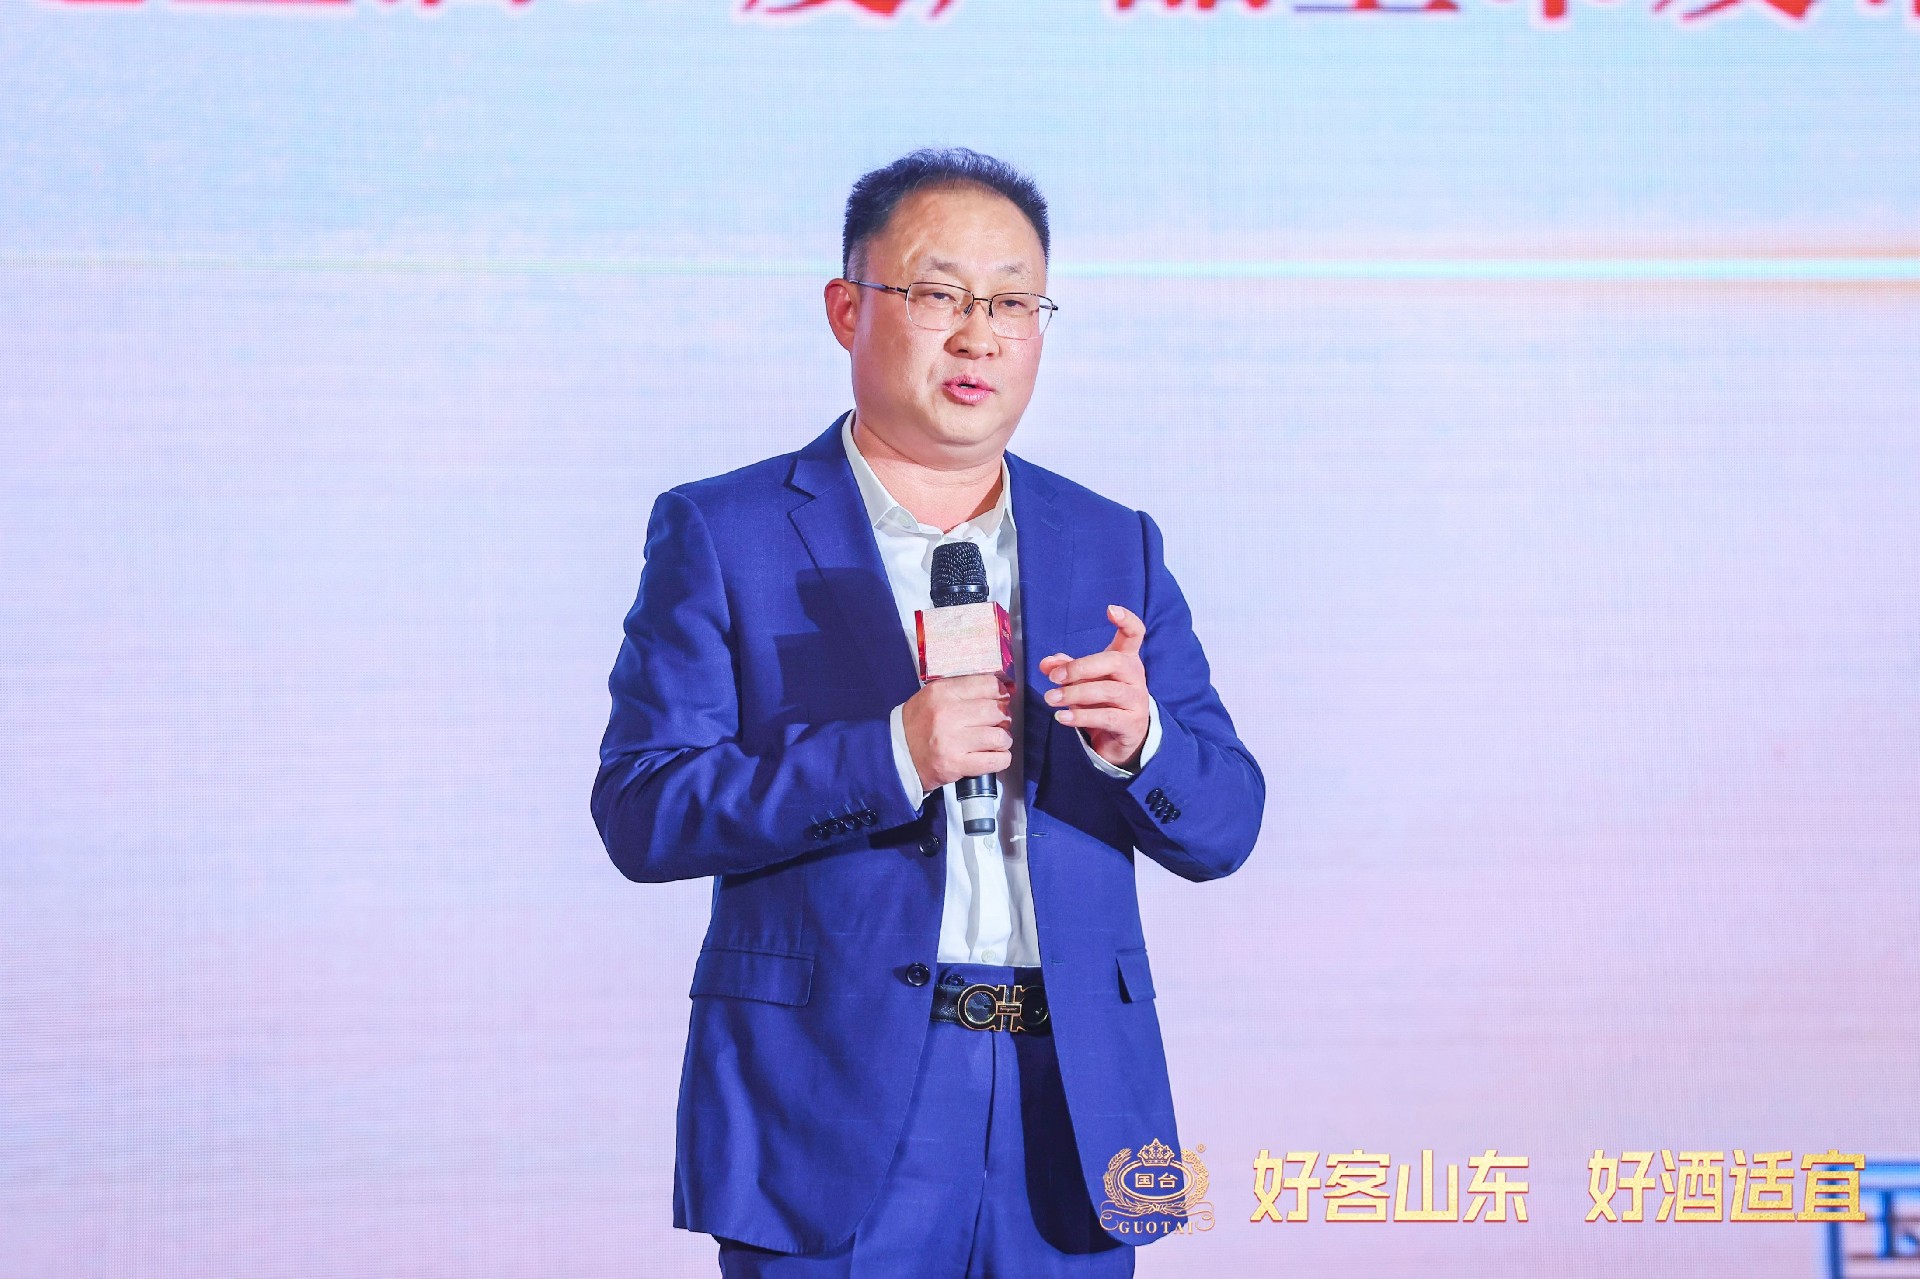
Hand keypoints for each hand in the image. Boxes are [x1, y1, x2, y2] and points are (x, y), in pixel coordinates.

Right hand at [901, 673, 1012, 792]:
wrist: (897, 755)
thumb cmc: (918, 724)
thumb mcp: (932, 696)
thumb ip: (962, 689)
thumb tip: (1000, 689)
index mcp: (942, 693)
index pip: (987, 685)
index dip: (1001, 692)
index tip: (1002, 698)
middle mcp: (947, 714)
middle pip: (996, 711)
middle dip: (1003, 717)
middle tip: (999, 722)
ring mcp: (952, 741)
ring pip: (999, 736)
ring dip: (1003, 740)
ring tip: (995, 741)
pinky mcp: (957, 764)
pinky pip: (995, 760)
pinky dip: (1001, 759)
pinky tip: (994, 756)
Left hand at [1038, 604, 1148, 771]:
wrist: (1125, 738)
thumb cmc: (1105, 702)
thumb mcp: (1085, 681)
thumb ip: (1066, 669)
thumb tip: (1046, 663)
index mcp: (1127, 659)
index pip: (1135, 634)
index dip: (1126, 620)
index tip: (1110, 610)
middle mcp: (1135, 676)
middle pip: (1115, 662)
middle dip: (1080, 667)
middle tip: (1054, 678)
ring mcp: (1136, 700)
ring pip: (1108, 690)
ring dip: (1075, 694)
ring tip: (1051, 698)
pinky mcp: (1131, 724)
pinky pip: (1106, 717)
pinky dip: (1081, 717)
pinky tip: (1062, 718)